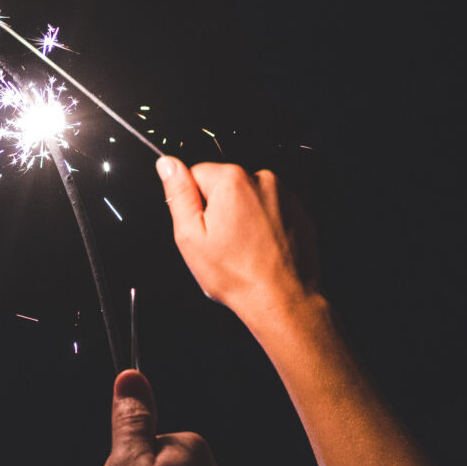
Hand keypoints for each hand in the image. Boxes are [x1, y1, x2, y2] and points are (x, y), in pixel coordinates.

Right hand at [156, 156, 319, 320]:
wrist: (282, 300)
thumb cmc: (237, 274)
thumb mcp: (190, 235)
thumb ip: (178, 194)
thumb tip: (168, 165)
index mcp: (232, 181)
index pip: (196, 173)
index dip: (193, 204)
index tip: (203, 228)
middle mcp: (262, 179)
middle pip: (224, 185)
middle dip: (219, 210)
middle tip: (222, 243)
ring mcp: (285, 196)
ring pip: (247, 198)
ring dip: (242, 218)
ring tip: (243, 250)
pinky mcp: (299, 213)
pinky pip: (270, 211)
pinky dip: (263, 226)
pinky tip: (259, 250)